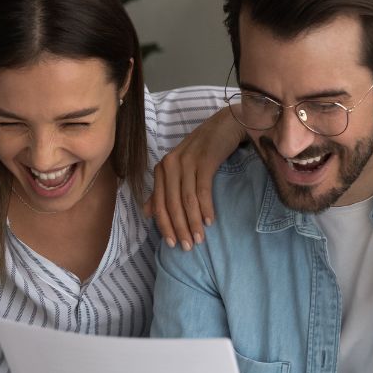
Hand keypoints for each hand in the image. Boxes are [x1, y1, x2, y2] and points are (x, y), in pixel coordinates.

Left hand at [144, 106, 242, 249]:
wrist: (226, 125)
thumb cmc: (204, 150)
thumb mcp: (180, 168)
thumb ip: (163, 189)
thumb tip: (146, 213)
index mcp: (162, 168)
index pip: (158, 203)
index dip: (164, 226)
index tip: (172, 244)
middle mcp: (170, 164)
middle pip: (171, 204)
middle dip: (179, 228)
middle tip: (188, 247)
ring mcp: (187, 161)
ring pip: (186, 200)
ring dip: (192, 222)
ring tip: (200, 239)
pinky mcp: (204, 160)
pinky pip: (202, 189)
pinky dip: (205, 207)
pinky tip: (209, 221)